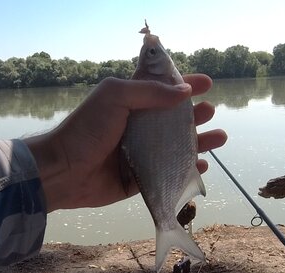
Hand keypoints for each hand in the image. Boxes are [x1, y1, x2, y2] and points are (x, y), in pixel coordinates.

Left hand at [24, 74, 226, 212]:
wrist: (64, 170)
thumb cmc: (87, 129)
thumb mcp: (115, 97)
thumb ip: (149, 92)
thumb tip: (185, 92)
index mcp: (130, 102)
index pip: (162, 89)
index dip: (184, 84)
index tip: (207, 83)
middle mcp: (138, 126)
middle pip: (174, 118)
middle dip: (195, 114)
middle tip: (210, 111)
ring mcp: (141, 153)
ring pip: (177, 146)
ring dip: (199, 141)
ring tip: (219, 137)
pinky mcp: (141, 178)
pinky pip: (170, 172)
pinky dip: (188, 169)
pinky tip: (202, 165)